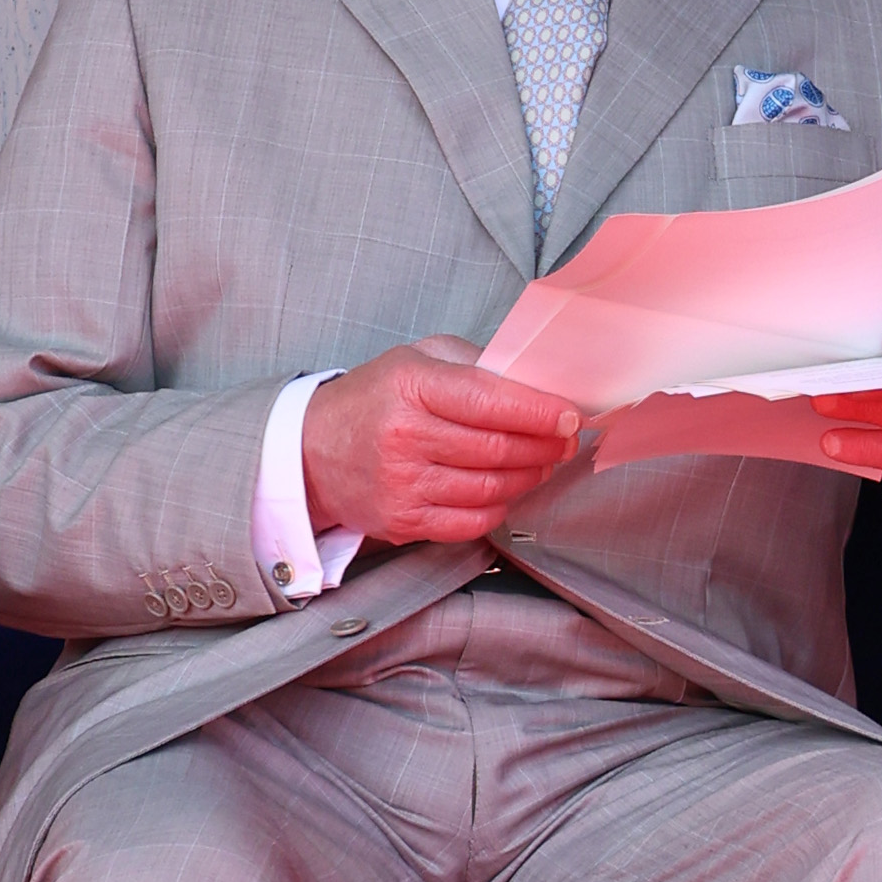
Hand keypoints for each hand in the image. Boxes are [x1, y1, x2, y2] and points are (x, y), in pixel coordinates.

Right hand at [302, 340, 592, 550]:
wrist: (310, 451)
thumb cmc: (374, 398)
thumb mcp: (417, 359)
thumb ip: (473, 364)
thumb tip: (535, 381)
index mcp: (412, 387)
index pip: (490, 400)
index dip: (540, 410)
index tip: (571, 414)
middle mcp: (405, 437)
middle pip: (498, 448)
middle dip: (545, 445)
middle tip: (566, 440)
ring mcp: (402, 485)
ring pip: (490, 487)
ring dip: (530, 476)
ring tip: (544, 462)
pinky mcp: (402, 521)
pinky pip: (471, 522)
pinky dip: (500, 507)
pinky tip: (509, 490)